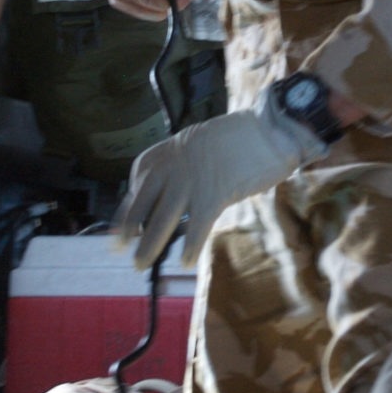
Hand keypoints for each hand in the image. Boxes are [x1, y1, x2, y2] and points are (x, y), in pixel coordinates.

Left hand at [117, 105, 324, 270]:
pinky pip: (196, 225)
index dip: (132, 194)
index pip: (142, 170)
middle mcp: (177, 163)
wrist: (272, 129)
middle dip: (129, 223)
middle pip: (144, 198)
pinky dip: (190, 246)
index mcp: (175, 146)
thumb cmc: (248, 136)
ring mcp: (193, 179)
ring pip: (162, 217)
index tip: (129, 210)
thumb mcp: (208, 141)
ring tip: (139, 263)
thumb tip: (186, 188)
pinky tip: (185, 261)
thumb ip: (193, 160)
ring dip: (149, 244)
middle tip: (118, 244)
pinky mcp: (214, 194)